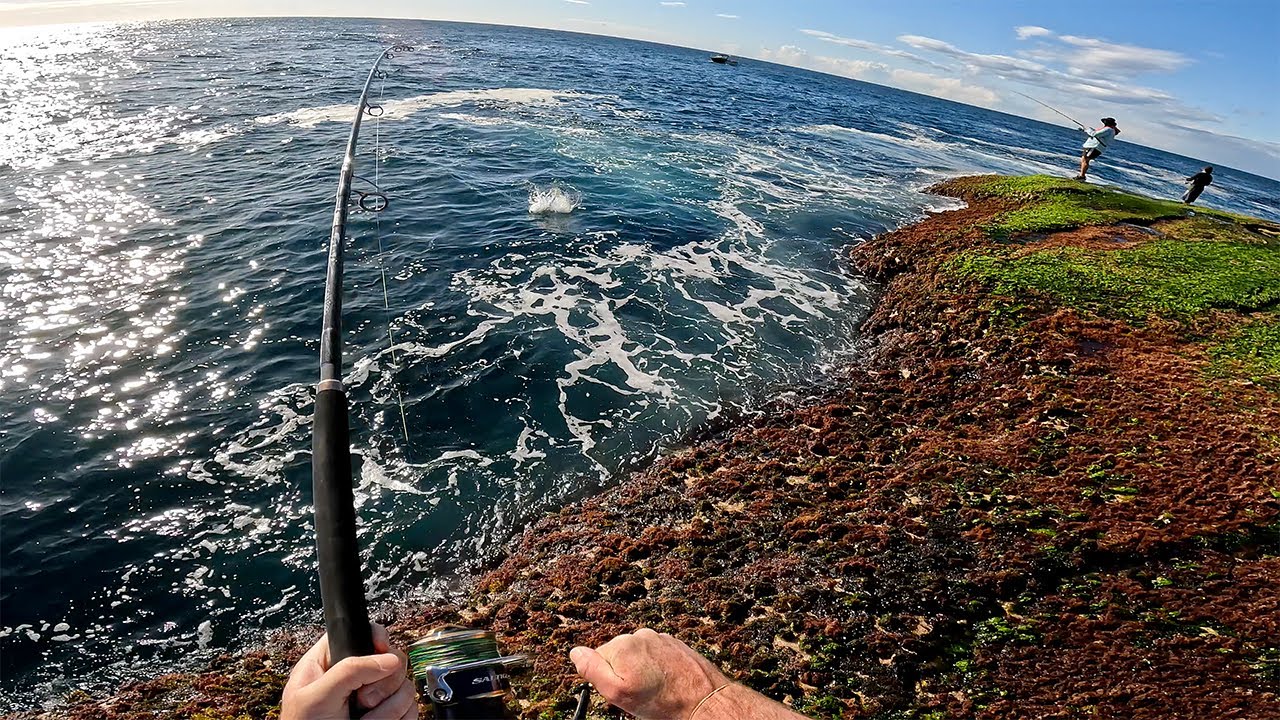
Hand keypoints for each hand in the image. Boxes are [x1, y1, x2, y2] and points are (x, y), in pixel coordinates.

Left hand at [281, 623, 417, 719]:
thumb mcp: (316, 697)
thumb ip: (349, 671)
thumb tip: (388, 658)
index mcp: (328, 664)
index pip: (359, 633)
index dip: (375, 636)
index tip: (381, 648)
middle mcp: (354, 678)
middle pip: (391, 658)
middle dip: (382, 683)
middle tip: (362, 701)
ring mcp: (374, 699)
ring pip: (404, 686)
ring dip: (387, 709)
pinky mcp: (388, 717)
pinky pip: (410, 709)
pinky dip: (397, 719)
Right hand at [570, 628, 729, 719]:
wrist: (703, 701)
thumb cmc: (661, 702)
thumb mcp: (618, 694)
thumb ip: (593, 670)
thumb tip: (575, 652)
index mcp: (622, 645)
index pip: (598, 659)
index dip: (608, 679)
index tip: (622, 691)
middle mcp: (640, 635)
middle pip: (619, 656)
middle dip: (625, 673)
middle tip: (640, 693)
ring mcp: (660, 638)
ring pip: (639, 656)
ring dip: (642, 671)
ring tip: (656, 690)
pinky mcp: (675, 644)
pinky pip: (657, 655)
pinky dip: (658, 668)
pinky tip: (667, 683)